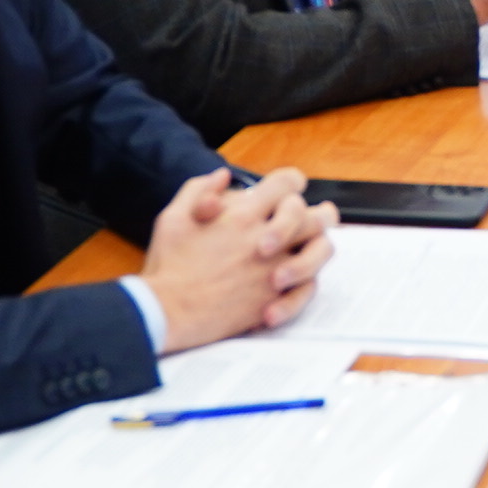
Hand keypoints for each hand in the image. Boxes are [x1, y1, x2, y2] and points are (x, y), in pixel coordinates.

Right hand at [139, 166, 334, 344]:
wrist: (166, 311)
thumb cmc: (168, 265)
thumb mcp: (173, 216)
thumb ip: (199, 189)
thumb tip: (223, 175)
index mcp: (242, 215)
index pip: (285, 184)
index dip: (290, 182)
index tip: (288, 189)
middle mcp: (265, 239)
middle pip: (313, 215)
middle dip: (317, 212)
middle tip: (316, 216)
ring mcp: (274, 270)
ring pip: (320, 249)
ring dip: (318, 245)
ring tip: (311, 245)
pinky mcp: (273, 299)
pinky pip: (309, 287)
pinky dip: (307, 283)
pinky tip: (296, 280)